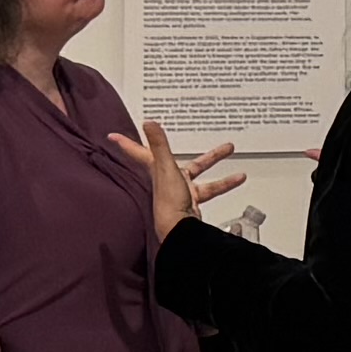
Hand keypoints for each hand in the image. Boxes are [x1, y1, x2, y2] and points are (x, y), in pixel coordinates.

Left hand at [116, 124, 243, 243]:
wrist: (180, 229)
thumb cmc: (168, 202)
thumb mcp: (166, 168)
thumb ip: (159, 145)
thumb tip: (149, 122)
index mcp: (156, 169)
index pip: (138, 152)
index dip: (126, 143)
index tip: (113, 137)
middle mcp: (166, 177)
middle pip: (175, 157)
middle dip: (173, 135)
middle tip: (192, 132)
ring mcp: (180, 188)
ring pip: (198, 169)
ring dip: (214, 159)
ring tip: (229, 148)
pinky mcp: (192, 199)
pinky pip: (211, 187)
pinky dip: (225, 182)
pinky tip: (237, 177)